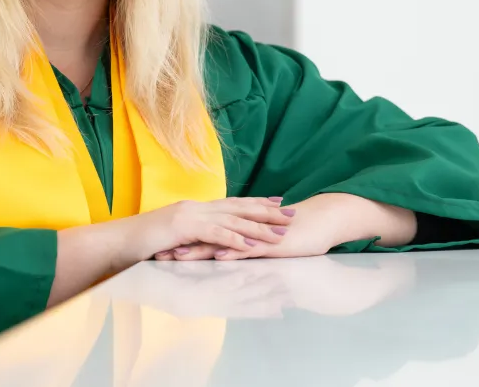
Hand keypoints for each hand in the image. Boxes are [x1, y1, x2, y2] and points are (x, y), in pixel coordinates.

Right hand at [123, 196, 296, 262]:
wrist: (116, 241)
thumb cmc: (141, 243)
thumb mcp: (172, 237)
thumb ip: (191, 236)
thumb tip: (207, 242)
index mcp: (195, 208)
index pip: (232, 203)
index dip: (256, 203)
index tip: (278, 203)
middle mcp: (196, 207)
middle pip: (238, 207)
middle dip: (267, 211)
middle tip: (291, 213)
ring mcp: (189, 215)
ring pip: (232, 218)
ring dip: (258, 226)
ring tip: (280, 232)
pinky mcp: (183, 227)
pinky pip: (214, 232)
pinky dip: (234, 237)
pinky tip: (251, 243)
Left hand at [155, 193, 414, 260]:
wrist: (323, 220)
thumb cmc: (296, 233)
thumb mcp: (263, 242)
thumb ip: (244, 246)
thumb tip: (226, 254)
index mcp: (239, 227)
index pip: (205, 233)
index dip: (182, 240)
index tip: (160, 247)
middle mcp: (243, 229)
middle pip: (206, 236)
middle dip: (181, 245)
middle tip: (156, 253)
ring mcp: (256, 235)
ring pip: (222, 242)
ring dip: (198, 250)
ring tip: (175, 258)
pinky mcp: (271, 244)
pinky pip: (249, 249)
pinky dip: (231, 253)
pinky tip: (216, 258)